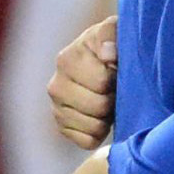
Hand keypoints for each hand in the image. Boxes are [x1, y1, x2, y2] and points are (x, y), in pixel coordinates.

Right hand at [49, 17, 117, 150]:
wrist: (106, 66)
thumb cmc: (113, 46)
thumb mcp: (115, 31)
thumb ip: (111, 34)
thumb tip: (108, 54)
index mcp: (66, 60)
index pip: (101, 81)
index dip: (117, 79)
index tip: (118, 71)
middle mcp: (55, 85)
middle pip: (98, 106)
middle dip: (113, 99)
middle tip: (116, 89)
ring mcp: (56, 109)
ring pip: (94, 127)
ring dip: (109, 117)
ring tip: (110, 102)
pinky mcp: (62, 129)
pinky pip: (88, 141)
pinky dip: (101, 133)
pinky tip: (102, 118)